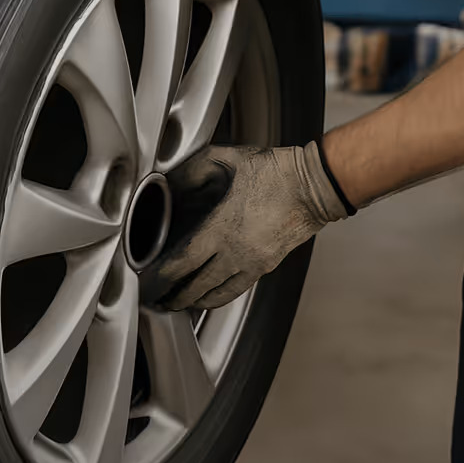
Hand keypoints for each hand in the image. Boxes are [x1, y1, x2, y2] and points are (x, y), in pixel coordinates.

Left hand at [143, 142, 350, 310]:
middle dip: (172, 296)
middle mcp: (236, 252)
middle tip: (155, 299)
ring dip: (193, 301)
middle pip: (195, 286)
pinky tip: (207, 297)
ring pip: (216, 294)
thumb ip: (194, 168)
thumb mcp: (229, 159)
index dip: (161, 277)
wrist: (315, 186)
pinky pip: (235, 290)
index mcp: (222, 228)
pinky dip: (217, 297)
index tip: (147, 280)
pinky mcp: (265, 266)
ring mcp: (252, 263)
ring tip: (176, 303)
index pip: (182, 262)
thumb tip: (171, 179)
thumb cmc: (276, 171)